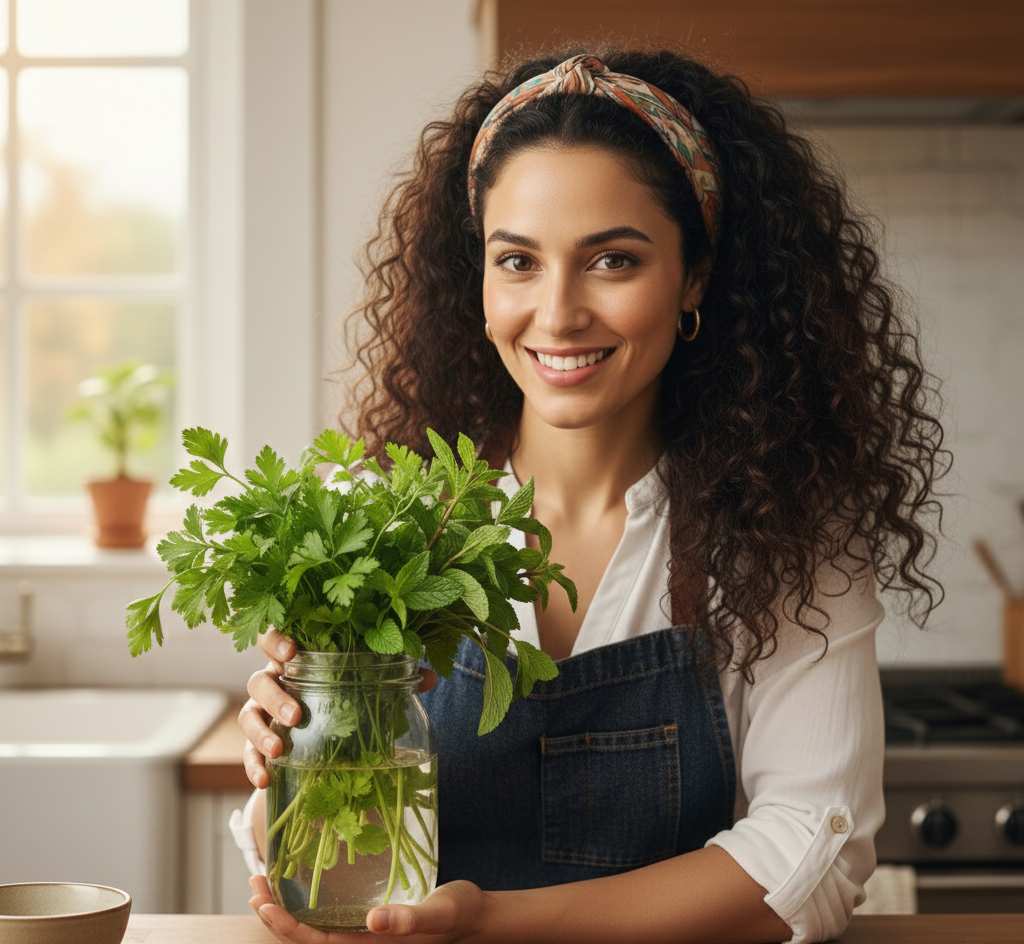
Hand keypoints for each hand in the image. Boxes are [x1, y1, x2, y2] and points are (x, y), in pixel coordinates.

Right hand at [238, 629, 438, 788]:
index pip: (275, 638)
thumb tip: (430, 677)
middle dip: (275, 696)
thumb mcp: (364, 685)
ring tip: (280, 752)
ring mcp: (263, 713)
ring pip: (248, 715)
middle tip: (296, 716)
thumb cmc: (343, 697)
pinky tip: (265, 780)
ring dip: (260, 733)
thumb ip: (393, 677)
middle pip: (259, 680)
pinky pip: (248, 753)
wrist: (321, 737)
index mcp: (298, 660)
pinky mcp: (259, 744)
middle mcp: (275, 682)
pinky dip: (254, 766)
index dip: (276, 640)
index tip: (292, 652)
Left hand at [248, 874, 486, 942]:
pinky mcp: (372, 918)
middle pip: (307, 936)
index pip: (316, 943)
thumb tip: (373, 921)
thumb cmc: (458, 913)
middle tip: (254, 883)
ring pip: (315, 925)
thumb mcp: (438, 914)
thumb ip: (409, 919)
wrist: (476, 917)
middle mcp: (362, 940)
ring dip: (287, 907)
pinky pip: (332, 913)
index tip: (264, 902)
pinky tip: (303, 880)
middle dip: (276, 914)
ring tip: (265, 883)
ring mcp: (365, 930)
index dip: (286, 926)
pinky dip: (310, 899)